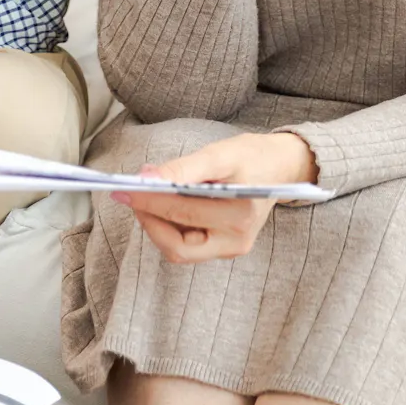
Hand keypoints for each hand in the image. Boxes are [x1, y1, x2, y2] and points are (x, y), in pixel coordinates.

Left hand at [114, 132, 317, 264]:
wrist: (280, 167)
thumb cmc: (252, 157)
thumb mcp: (219, 154)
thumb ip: (183, 168)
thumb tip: (146, 178)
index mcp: (240, 216)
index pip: (182, 214)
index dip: (149, 202)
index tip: (125, 188)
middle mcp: (237, 241)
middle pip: (177, 244)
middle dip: (149, 218)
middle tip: (130, 193)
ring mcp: (230, 249)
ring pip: (179, 250)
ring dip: (156, 225)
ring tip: (146, 194)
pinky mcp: (224, 248)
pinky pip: (187, 245)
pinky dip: (169, 226)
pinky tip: (163, 203)